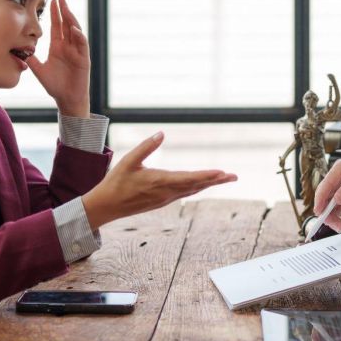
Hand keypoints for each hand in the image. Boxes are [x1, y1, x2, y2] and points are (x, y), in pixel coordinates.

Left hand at [27, 0, 89, 117]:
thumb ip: (32, 60)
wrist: (67, 99)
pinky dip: (78, 36)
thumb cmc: (55, 86)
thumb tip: (19, 51)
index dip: (55, 14)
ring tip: (66, 8)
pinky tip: (73, 28)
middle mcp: (68, 47)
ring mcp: (77, 52)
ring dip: (71, 19)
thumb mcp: (39, 71)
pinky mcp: (83, 59)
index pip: (57, 26)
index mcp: (58, 47)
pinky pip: (82, 45)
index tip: (51, 1)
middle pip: (67, 24)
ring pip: (75, 31)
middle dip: (64, 10)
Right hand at [82, 132, 237, 227]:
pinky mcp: (161, 201)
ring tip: (224, 178)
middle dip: (216, 181)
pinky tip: (202, 185)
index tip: (221, 173)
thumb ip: (146, 147)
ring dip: (208, 184)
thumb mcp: (129, 160)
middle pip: (196, 186)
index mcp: (159, 182)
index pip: (189, 179)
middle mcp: (166, 192)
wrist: (106, 207)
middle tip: (234, 176)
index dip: (206, 176)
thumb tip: (162, 133)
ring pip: (192, 190)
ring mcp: (165, 199)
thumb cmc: (116, 182)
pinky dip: (196, 188)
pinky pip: (184, 194)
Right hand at [312, 159, 340, 231]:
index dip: (320, 197)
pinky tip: (340, 224)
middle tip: (330, 222)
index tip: (319, 210)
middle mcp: (337, 179)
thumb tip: (337, 198)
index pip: (326, 183)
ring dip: (330, 217)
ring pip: (328, 205)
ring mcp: (339, 190)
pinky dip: (335, 218)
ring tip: (338, 226)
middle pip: (324, 196)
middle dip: (325, 210)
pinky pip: (335, 210)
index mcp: (340, 169)